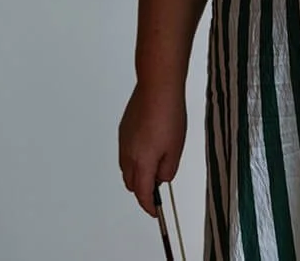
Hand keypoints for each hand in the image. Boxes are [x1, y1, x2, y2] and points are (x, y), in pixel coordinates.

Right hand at [119, 82, 186, 217]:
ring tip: (156, 166)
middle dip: (143, 190)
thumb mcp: (176, 148)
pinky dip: (134, 160)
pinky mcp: (123, 130)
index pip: (142, 193)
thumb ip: (168, 169)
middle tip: (158, 187)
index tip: (155, 211)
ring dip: (137, 175)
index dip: (149, 206)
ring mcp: (123, 141)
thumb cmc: (169, 115)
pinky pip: (125, 153)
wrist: (157, 88)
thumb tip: (161, 178)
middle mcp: (128, 154)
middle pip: (131, 184)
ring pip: (126, 169)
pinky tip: (148, 149)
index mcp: (142, 162)